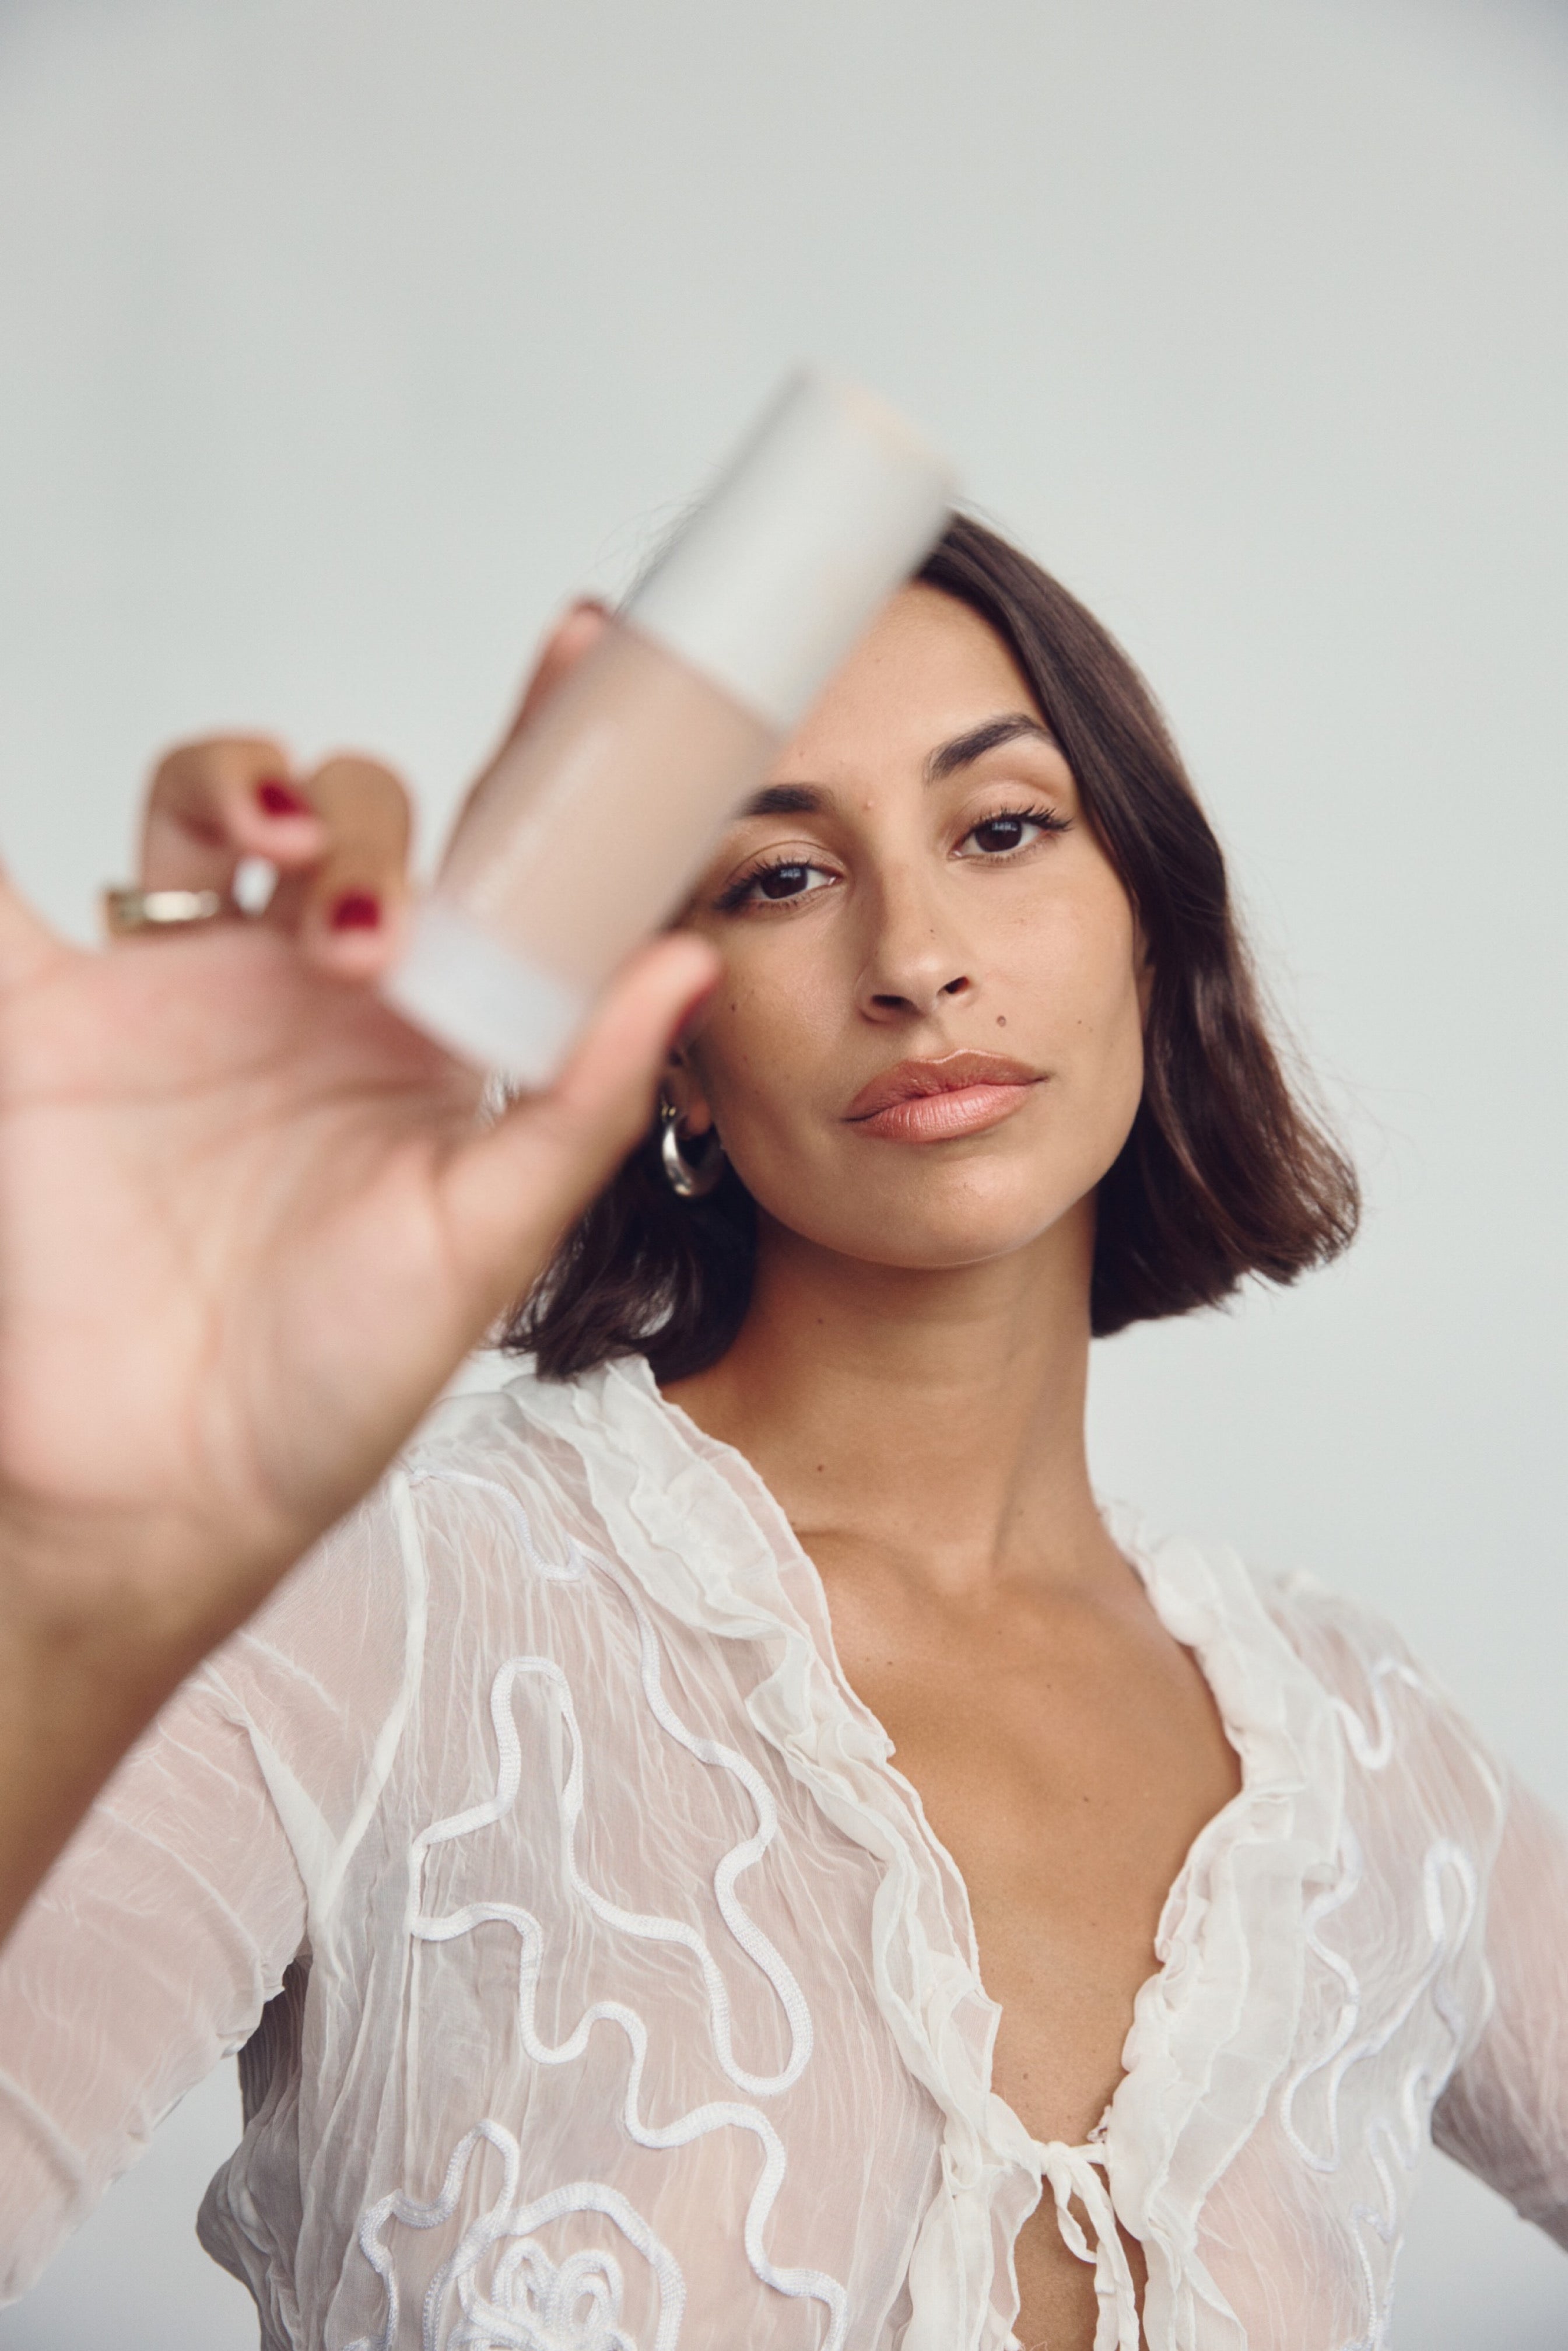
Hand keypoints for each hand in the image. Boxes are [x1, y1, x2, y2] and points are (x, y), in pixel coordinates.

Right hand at [0, 622, 714, 1927]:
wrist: (161, 1492)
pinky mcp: (55, 1021)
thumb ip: (579, 1106)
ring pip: (208, 801)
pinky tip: (90, 846)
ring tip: (273, 851)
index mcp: (434, 1037)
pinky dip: (10, 860)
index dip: (542, 753)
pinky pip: (12, 900)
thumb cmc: (327, 1394)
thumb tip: (688, 961)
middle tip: (376, 924)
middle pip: (356, 811)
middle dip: (373, 818)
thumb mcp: (477, 1251)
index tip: (592, 654)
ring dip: (243, 779)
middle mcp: (317, 994)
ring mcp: (185, 993)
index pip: (502, 859)